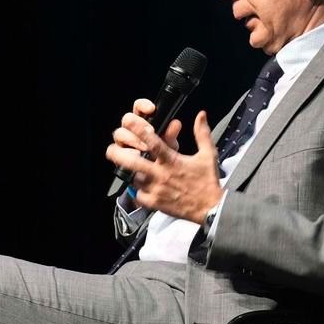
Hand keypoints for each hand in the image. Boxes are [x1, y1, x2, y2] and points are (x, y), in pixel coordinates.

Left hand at [105, 109, 221, 223]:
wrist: (211, 208)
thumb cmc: (208, 181)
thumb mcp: (208, 154)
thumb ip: (202, 134)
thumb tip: (201, 115)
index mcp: (172, 161)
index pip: (153, 143)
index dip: (139, 130)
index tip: (128, 121)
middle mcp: (160, 174)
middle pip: (132, 162)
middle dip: (118, 154)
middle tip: (112, 149)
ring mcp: (155, 189)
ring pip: (132, 178)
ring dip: (130, 172)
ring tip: (129, 168)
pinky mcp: (153, 203)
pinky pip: (137, 195)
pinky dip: (137, 190)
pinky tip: (141, 186)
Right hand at [110, 98, 181, 155]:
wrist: (155, 178)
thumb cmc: (162, 158)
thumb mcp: (169, 146)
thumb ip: (170, 134)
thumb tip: (175, 124)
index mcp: (142, 123)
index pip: (138, 108)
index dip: (143, 105)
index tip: (152, 109)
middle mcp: (130, 131)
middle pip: (127, 119)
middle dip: (138, 124)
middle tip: (150, 131)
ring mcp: (122, 143)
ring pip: (119, 133)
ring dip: (132, 139)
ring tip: (145, 147)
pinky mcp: (118, 155)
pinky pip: (113, 150)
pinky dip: (124, 153)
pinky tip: (135, 156)